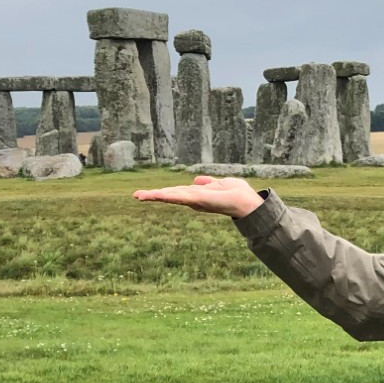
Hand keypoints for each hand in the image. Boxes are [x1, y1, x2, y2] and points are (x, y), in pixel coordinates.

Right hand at [132, 175, 263, 218]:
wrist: (247, 202)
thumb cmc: (237, 194)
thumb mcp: (220, 184)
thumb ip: (208, 183)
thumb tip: (197, 180)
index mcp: (196, 195)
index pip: (176, 192)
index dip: (162, 192)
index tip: (147, 194)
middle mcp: (193, 199)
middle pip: (169, 195)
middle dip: (153, 195)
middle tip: (136, 195)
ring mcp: (194, 200)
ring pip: (171, 196)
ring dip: (155, 196)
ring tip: (138, 195)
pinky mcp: (198, 200)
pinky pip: (180, 197)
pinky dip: (168, 196)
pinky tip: (156, 195)